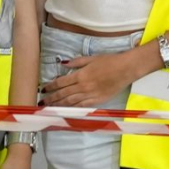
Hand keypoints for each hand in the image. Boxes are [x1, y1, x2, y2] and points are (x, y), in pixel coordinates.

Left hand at [41, 47, 155, 106]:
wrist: (126, 69)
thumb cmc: (110, 61)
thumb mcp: (92, 58)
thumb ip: (77, 62)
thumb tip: (63, 64)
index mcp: (81, 74)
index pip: (61, 82)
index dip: (51, 86)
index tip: (43, 89)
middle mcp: (83, 86)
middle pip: (63, 94)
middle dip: (51, 98)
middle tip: (42, 102)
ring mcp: (90, 94)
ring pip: (71, 101)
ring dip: (59, 105)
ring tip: (50, 108)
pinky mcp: (98, 100)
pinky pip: (83, 106)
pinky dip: (73, 108)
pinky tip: (67, 110)